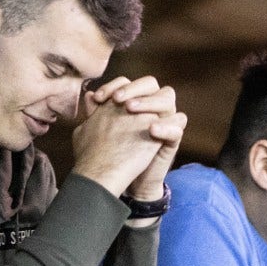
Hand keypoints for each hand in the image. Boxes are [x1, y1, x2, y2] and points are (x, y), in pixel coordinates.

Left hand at [72, 76, 183, 198]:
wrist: (128, 183)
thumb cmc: (116, 155)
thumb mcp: (102, 133)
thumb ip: (96, 114)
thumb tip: (88, 95)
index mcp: (134, 101)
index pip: (129, 82)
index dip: (114, 85)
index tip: (99, 98)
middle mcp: (151, 107)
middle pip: (150, 84)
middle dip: (133, 88)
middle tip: (118, 100)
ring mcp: (165, 120)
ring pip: (167, 98)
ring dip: (149, 101)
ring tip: (131, 109)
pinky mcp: (173, 138)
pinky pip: (178, 125)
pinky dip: (166, 125)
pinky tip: (151, 129)